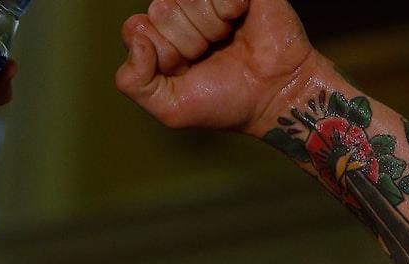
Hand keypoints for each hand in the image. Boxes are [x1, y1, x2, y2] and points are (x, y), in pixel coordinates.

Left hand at [115, 0, 317, 135]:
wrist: (275, 95)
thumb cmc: (226, 101)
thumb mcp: (169, 108)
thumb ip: (133, 82)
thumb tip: (136, 39)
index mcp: (159, 39)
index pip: (135, 28)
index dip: (161, 53)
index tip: (185, 70)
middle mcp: (179, 13)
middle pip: (160, 10)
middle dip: (187, 42)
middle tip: (211, 56)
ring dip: (211, 28)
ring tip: (228, 41)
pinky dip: (229, 10)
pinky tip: (240, 21)